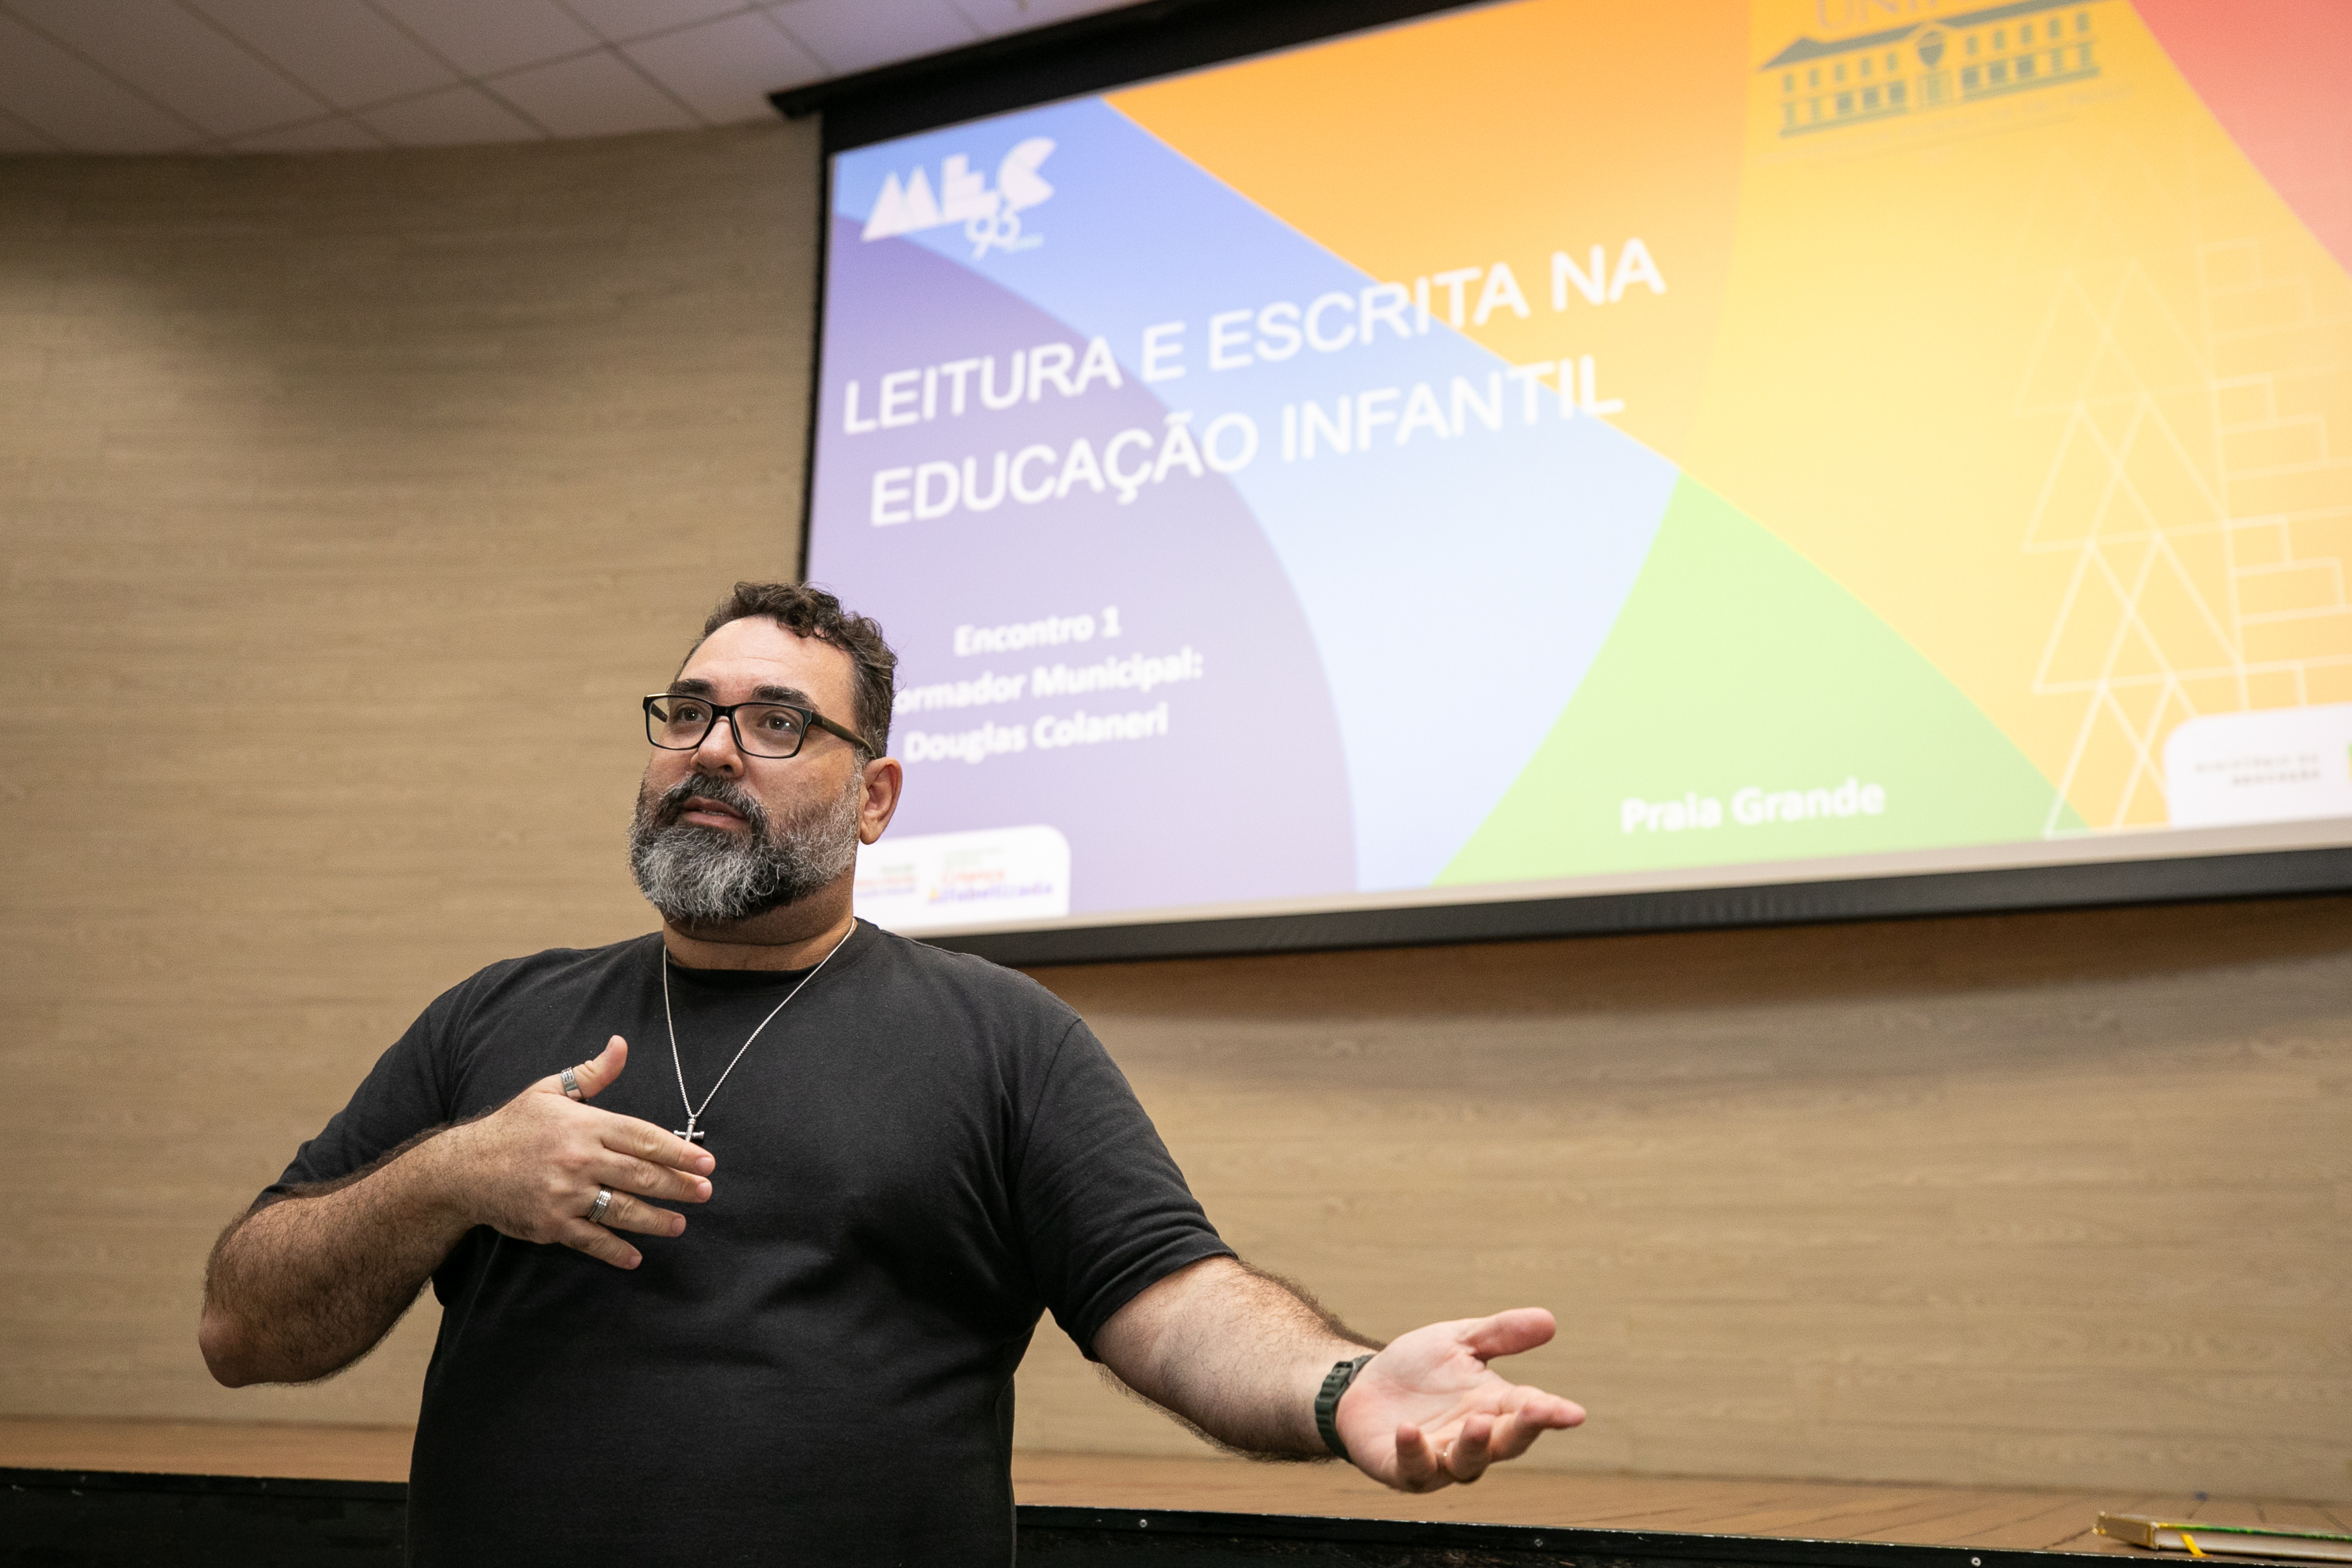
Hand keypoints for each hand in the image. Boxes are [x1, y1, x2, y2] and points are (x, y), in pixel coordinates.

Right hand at [437, 1037, 716, 1269]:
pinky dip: (615, 1250)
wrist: (463, 1169)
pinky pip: (591, 1240)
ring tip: (681, 1223)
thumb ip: (592, 1073)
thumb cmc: (512, 1127)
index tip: (706, 1162)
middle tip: (705, 1192)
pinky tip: (635, 1256)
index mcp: (584, 1125)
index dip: (679, 1151)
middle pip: (641, 1174)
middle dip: (678, 1185)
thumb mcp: (550, 1091)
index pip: (643, 1137)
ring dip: (656, 1219)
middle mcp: (579, 1159)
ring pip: (622, 1209)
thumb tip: (620, 1044)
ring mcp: (565, 1194)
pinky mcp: (551, 1224)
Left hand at [1334, 1309, 1584, 1490]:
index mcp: (1493, 1407)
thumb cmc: (1418, 1369)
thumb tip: (1549, 1320)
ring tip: (1478, 1423)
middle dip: (1523, 1430)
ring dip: (1474, 1446)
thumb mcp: (1458, 1341)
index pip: (1529, 1411)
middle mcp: (1472, 1439)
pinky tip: (1408, 1430)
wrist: (1363, 1386)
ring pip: (1466, 1464)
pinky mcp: (1401, 1469)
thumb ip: (1500, 1334)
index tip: (1574, 1412)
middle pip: (1506, 1442)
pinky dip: (1413, 1452)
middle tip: (1538, 1411)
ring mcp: (1439, 1458)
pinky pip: (1412, 1468)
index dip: (1551, 1413)